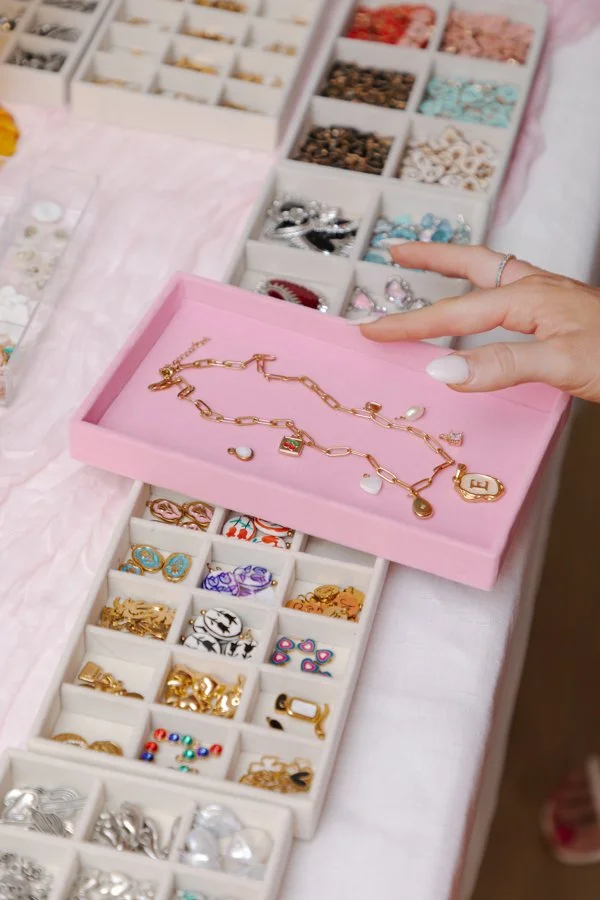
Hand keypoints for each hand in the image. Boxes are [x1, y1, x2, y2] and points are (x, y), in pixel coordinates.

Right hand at [359, 243, 599, 401]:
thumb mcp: (561, 363)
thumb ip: (502, 365)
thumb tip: (442, 371)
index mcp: (529, 297)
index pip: (455, 312)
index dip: (410, 324)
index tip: (371, 331)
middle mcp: (537, 289)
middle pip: (473, 264)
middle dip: (431, 259)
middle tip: (395, 252)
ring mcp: (551, 298)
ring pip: (492, 274)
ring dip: (456, 269)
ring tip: (428, 269)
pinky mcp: (561, 314)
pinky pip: (509, 292)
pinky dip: (483, 290)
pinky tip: (484, 305)